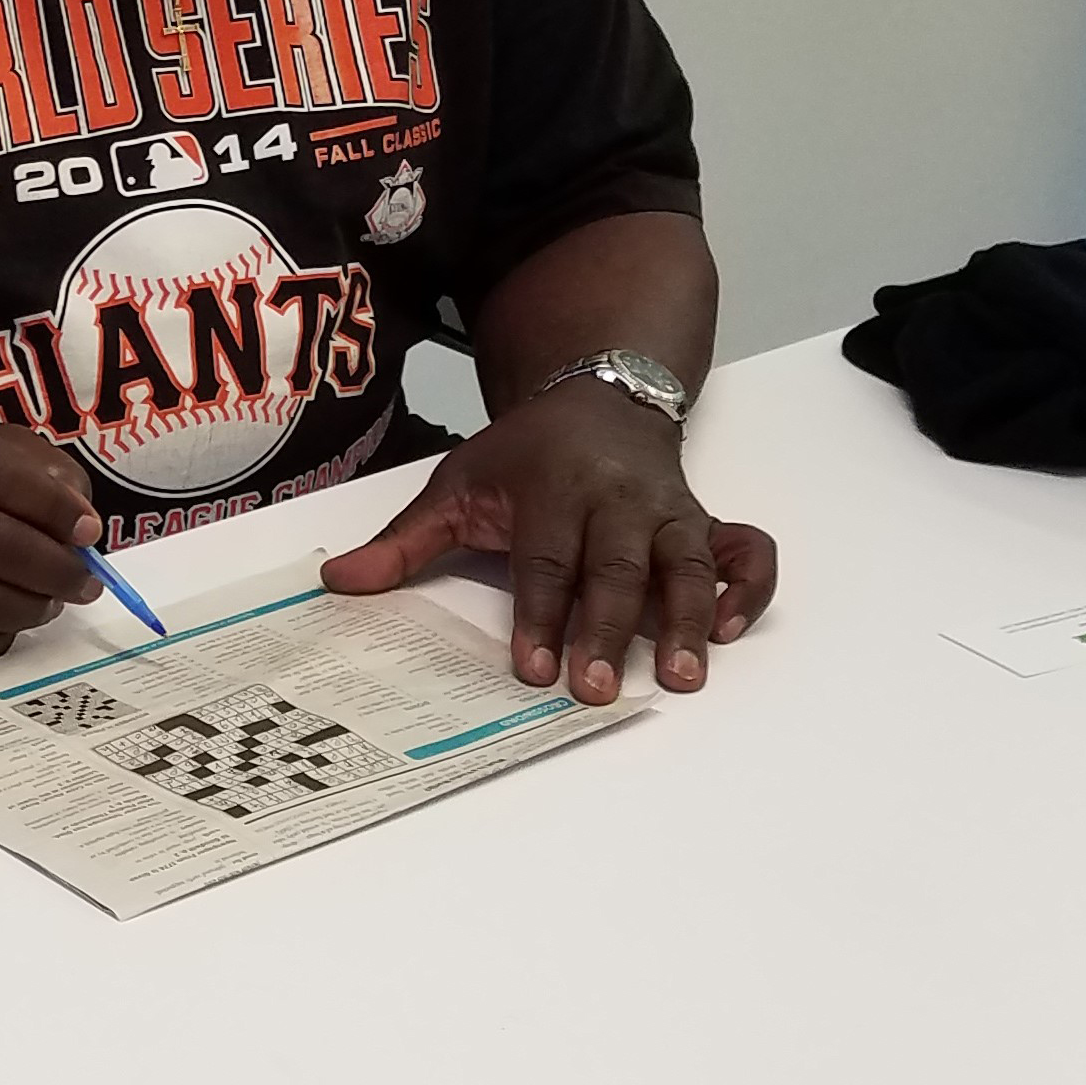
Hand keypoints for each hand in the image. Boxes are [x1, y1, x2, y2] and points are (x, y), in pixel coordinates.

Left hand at [318, 384, 776, 701]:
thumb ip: (403, 540)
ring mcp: (667, 511)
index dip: (539, 613)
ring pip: (684, 565)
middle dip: (607, 630)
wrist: (595, 395)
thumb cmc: (524, 454)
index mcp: (553, 488)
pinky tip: (733, 628)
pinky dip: (747, 586)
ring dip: (686, 620)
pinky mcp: (705, 521)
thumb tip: (338, 582)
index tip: (531, 666)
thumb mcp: (457, 482)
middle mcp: (617, 499)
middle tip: (596, 689)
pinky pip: (743, 551)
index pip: (546, 558)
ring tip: (680, 676)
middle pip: (615, 569)